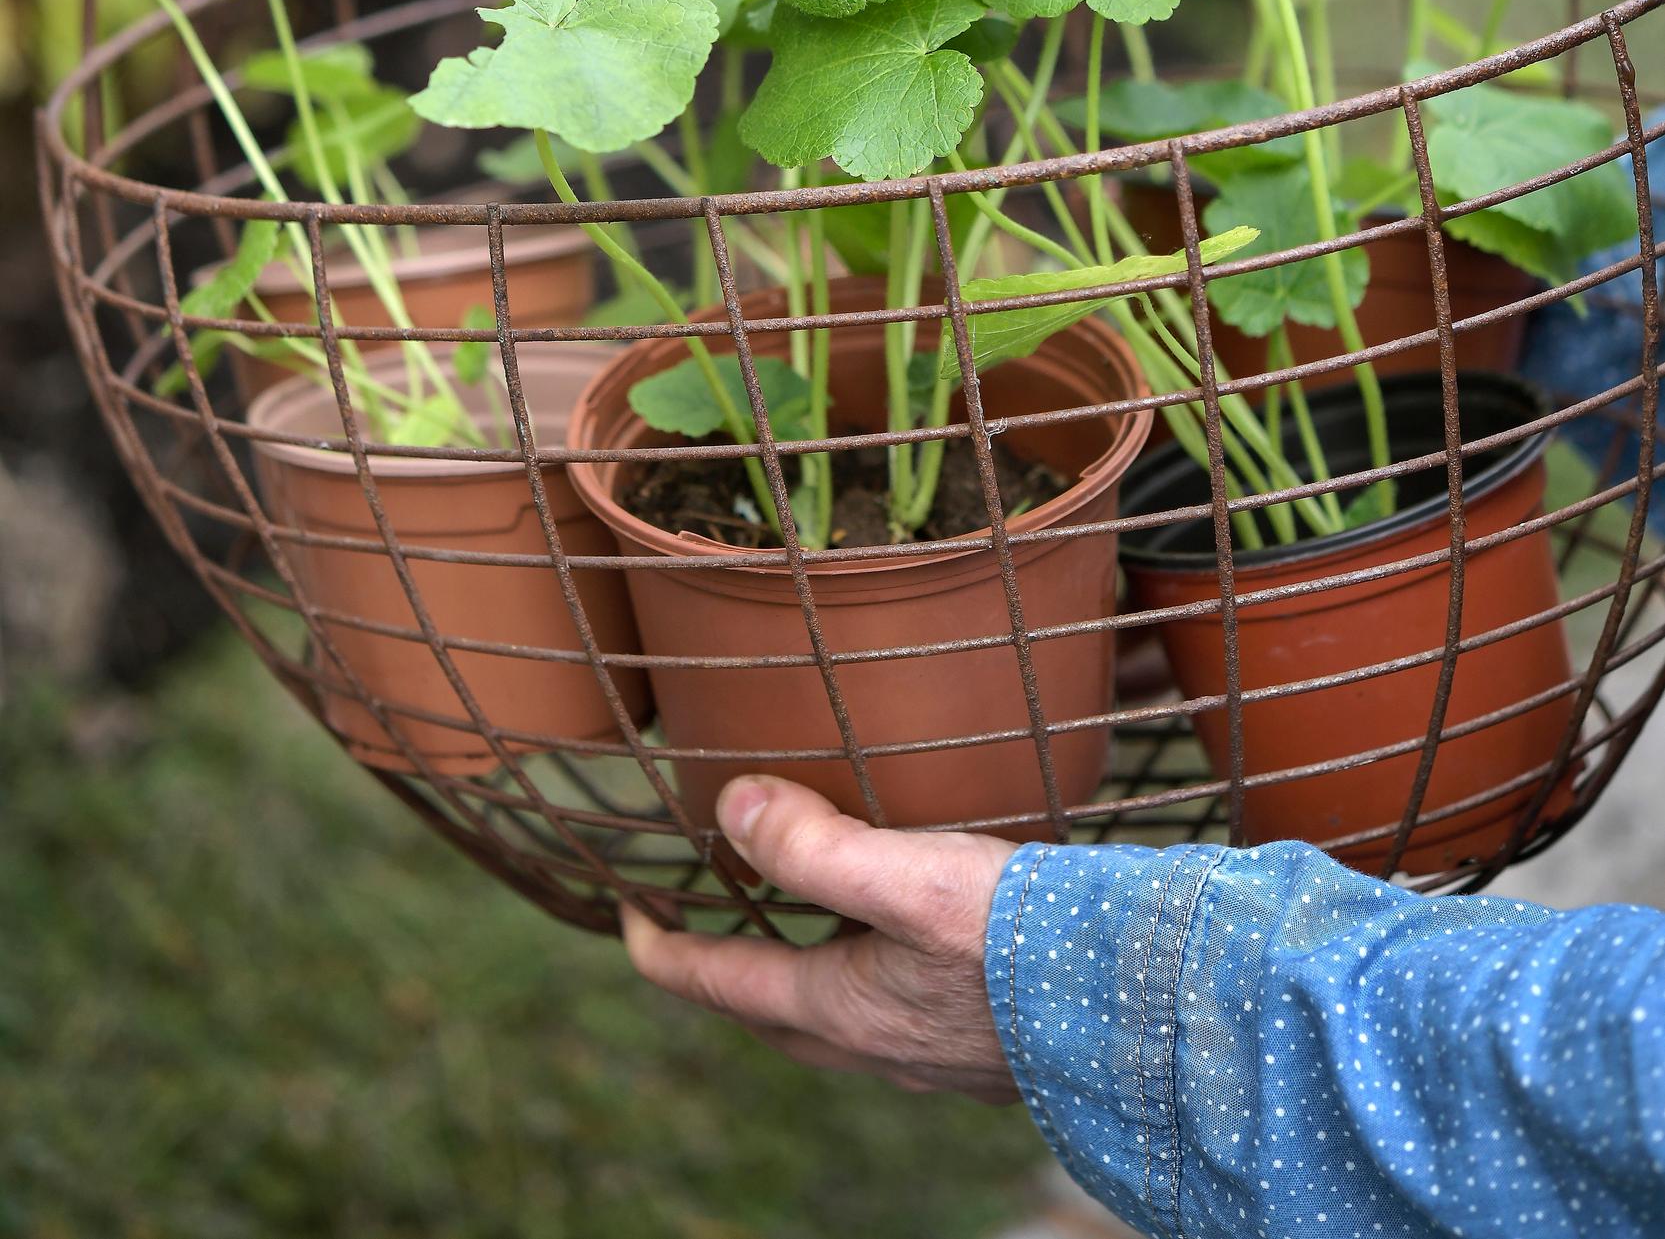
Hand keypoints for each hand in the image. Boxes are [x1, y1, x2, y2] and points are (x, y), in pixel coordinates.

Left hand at [621, 776, 1018, 1100]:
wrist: (1144, 1006)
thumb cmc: (1022, 938)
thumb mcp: (908, 875)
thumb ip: (814, 845)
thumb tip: (731, 807)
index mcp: (840, 1009)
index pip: (717, 984)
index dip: (660, 950)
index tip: (624, 919)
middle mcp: (876, 1045)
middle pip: (770, 1010)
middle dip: (725, 969)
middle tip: (704, 919)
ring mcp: (931, 1056)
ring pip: (836, 1014)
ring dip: (802, 969)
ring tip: (804, 912)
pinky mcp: (983, 1044)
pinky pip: (894, 1013)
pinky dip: (868, 972)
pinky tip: (907, 936)